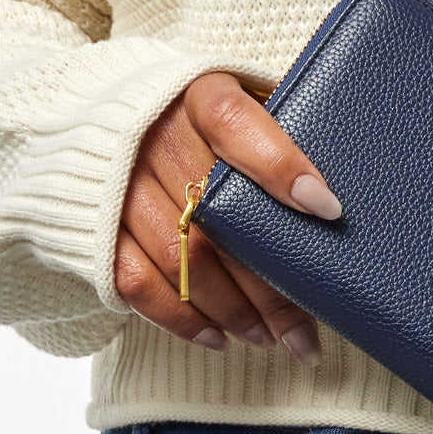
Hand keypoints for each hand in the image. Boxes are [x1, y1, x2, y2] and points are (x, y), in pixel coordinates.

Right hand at [114, 71, 341, 362]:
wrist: (106, 112)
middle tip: (307, 332)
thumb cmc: (201, 117)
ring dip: (233, 310)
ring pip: (182, 259)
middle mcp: (152, 134)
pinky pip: (136, 280)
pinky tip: (219, 337)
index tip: (327, 208)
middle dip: (268, 286)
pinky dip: (180, 317)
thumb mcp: (243, 100)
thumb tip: (339, 193)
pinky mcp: (92, 224)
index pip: (237, 124)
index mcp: (198, 94)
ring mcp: (118, 181)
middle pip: (218, 218)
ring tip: (271, 339)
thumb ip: (284, 129)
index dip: (281, 166)